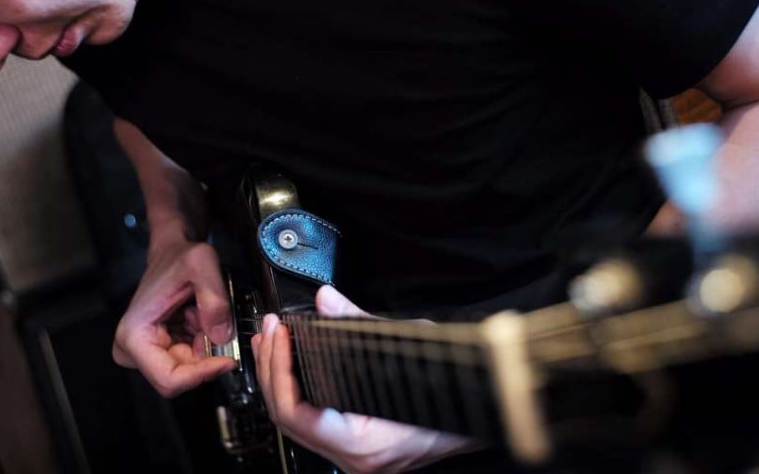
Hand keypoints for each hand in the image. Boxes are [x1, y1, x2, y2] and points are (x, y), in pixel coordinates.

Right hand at [112, 227, 236, 396]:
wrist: (173, 252)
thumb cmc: (178, 256)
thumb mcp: (201, 264)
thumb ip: (214, 299)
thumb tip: (222, 336)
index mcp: (134, 336)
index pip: (169, 380)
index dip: (202, 374)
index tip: (228, 359)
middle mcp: (135, 350)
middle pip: (182, 377)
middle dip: (207, 356)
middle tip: (216, 323)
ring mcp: (148, 353)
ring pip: (191, 369)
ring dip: (207, 345)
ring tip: (204, 313)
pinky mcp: (162, 350)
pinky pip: (193, 359)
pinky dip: (205, 341)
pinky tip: (202, 318)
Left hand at [251, 286, 481, 473]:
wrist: (487, 413)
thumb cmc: (459, 390)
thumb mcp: (407, 347)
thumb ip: (359, 326)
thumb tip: (327, 300)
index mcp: (364, 444)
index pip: (297, 414)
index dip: (279, 371)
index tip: (280, 335)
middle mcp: (355, 459)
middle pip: (287, 419)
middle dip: (271, 368)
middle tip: (271, 329)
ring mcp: (354, 457)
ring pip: (295, 423)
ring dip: (278, 378)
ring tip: (272, 341)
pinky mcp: (355, 445)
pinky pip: (311, 422)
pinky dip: (296, 389)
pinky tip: (292, 364)